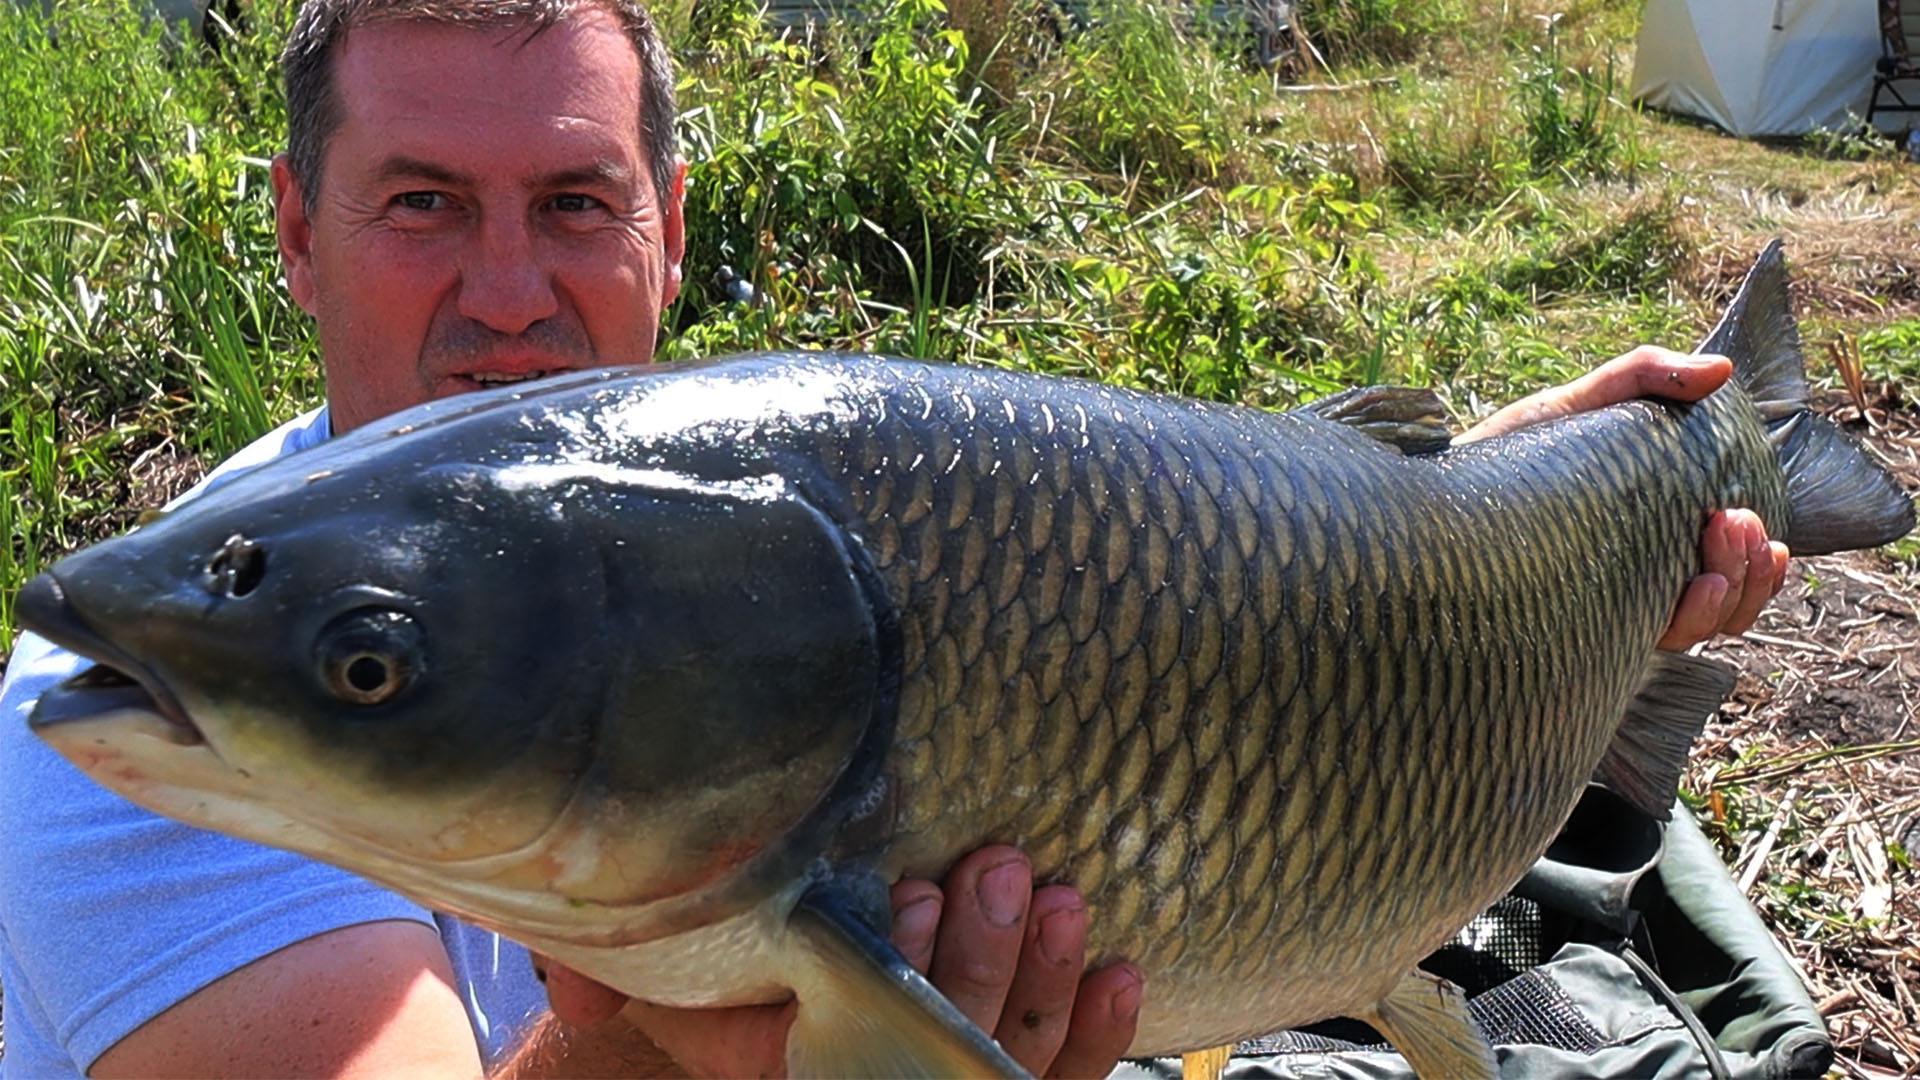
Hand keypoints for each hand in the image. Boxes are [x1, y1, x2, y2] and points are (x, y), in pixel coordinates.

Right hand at [538, 846, 1142, 1078]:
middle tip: (997, 868)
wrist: (762, 1014)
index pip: (852, 1039)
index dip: (894, 971)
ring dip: (1039, 980)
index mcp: (799, 1064)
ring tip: (1059, 899)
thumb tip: (565, 984)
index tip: (913, 891)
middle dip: (975, 958)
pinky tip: (1117, 970)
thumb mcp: (659, 977)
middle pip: (943, 1047)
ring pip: (1009, 1067)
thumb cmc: (718, 980)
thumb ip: (617, 968)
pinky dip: (1095, 1032)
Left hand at [1454, 346, 1788, 649]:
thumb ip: (1641, 378)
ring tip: (1710, 566)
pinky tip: (1688, 594)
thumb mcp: (1572, 408)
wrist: (1428, 495)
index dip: (1759, 565)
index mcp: (1649, 537)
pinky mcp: (1575, 630)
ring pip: (1697, 628)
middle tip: (1730, 526)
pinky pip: (1647, 643)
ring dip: (1726, 600)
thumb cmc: (1502, 456)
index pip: (1726, 567)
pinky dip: (1684, 623)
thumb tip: (1721, 370)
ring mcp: (1606, 607)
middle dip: (1746, 573)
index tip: (1759, 534)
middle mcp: (1635, 579)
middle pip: (1725, 603)